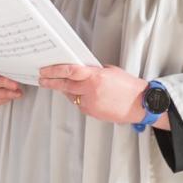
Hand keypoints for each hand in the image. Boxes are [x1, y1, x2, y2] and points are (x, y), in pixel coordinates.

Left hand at [38, 64, 161, 127]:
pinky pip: (79, 103)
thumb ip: (93, 71)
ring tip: (63, 84)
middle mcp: (91, 91)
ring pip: (71, 95)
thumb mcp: (110, 71)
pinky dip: (78, 98)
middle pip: (65, 85)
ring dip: (66, 90)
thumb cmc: (128, 86)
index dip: (55, 70)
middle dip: (51, 82)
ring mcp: (90, 103)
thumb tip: (79, 70)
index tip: (45, 70)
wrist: (140, 104)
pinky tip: (82, 94)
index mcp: (96, 77)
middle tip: (42, 79)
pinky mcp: (92, 112)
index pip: (70, 71)